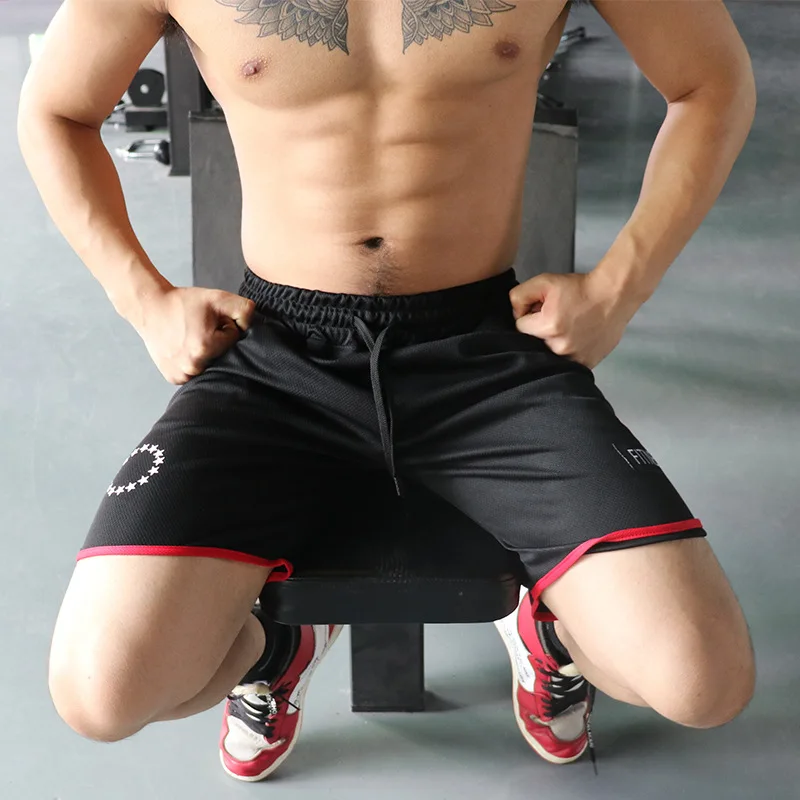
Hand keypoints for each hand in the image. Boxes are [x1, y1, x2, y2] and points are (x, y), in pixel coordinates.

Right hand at [134, 286, 256, 384]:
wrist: (150, 307)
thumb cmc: (184, 302)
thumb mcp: (218, 298)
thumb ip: (245, 310)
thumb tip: (250, 330)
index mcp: (205, 347)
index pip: (233, 340)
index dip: (224, 327)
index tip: (209, 321)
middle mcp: (193, 366)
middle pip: (223, 356)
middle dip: (217, 342)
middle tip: (198, 329)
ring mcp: (182, 375)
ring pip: (210, 366)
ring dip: (206, 354)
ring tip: (190, 338)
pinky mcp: (174, 378)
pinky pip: (196, 373)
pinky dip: (194, 363)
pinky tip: (184, 349)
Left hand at [509, 271, 638, 368]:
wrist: (614, 295)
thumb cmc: (580, 289)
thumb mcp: (544, 281)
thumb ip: (519, 296)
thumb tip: (514, 314)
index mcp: (548, 327)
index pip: (520, 328)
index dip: (528, 316)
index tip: (540, 310)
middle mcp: (560, 347)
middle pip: (533, 343)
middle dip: (539, 331)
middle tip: (556, 318)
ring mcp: (574, 359)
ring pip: (548, 355)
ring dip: (552, 343)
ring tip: (567, 328)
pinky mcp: (586, 364)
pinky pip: (566, 363)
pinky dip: (567, 352)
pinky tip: (576, 338)